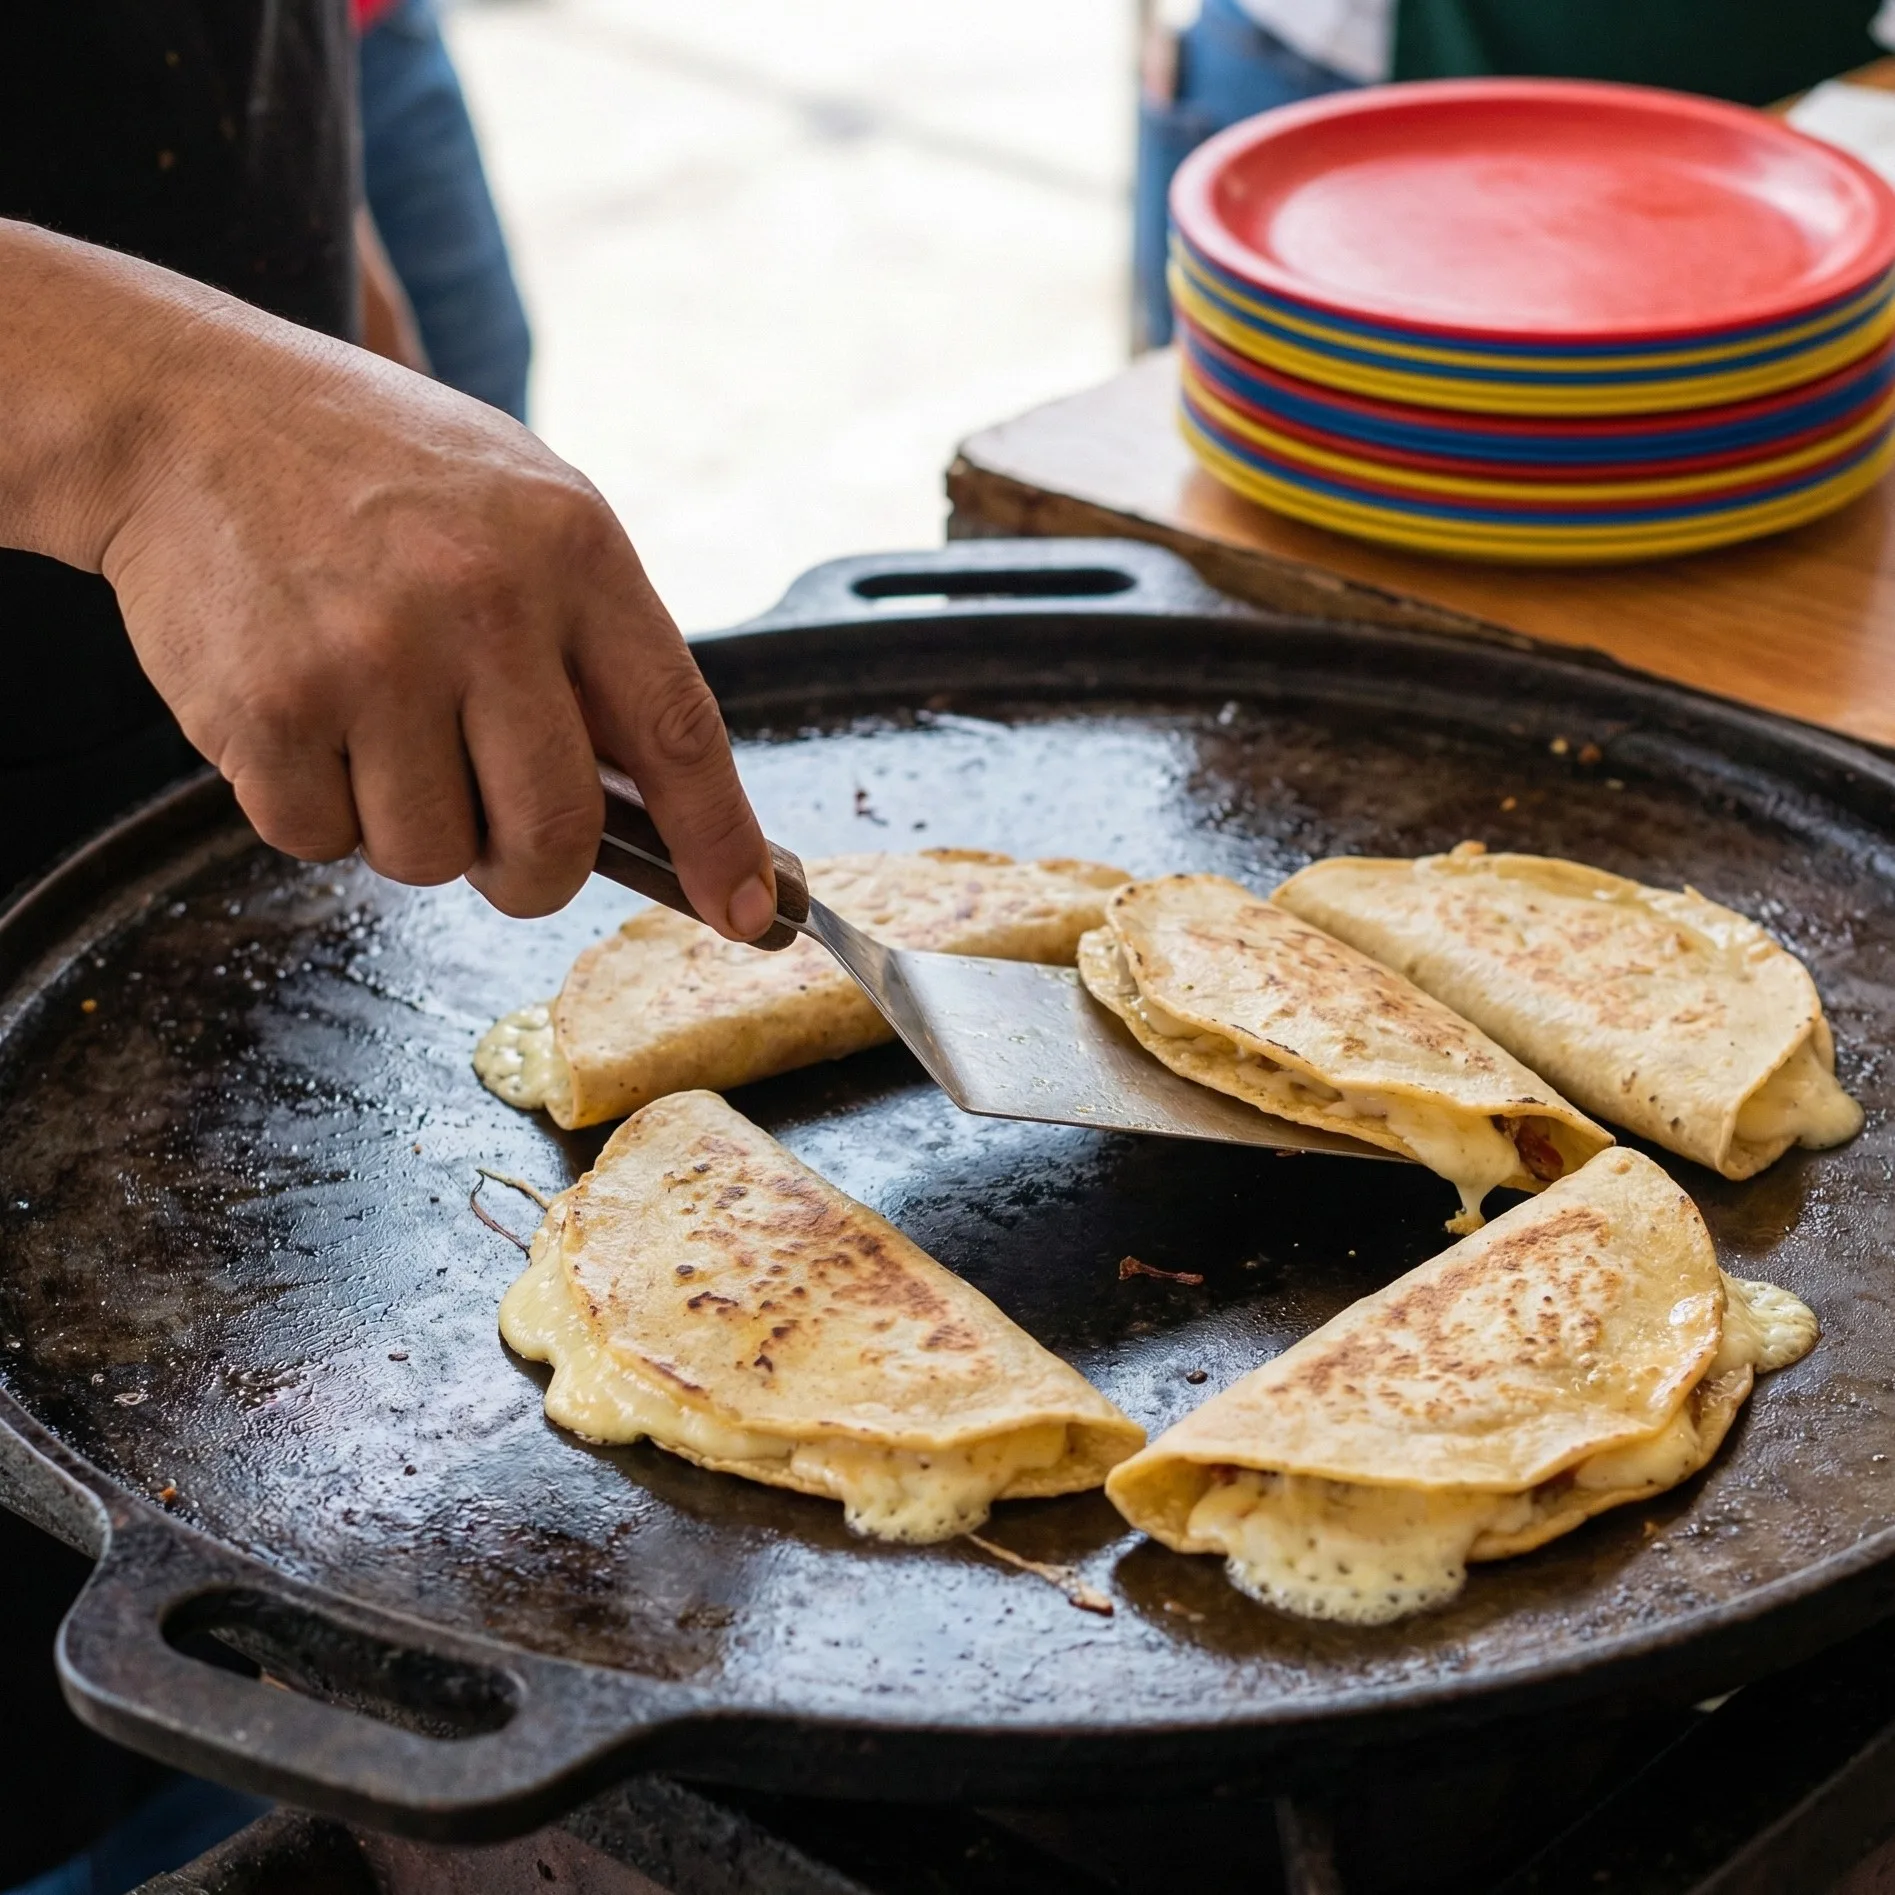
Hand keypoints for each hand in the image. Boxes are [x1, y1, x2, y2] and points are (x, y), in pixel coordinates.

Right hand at [0, 222, 776, 932]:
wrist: (187, 411)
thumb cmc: (378, 474)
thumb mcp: (524, 512)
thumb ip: (593, 645)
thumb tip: (653, 807)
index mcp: (572, 550)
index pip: (677, 732)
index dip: (718, 840)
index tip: (749, 914)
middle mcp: (483, 603)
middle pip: (554, 835)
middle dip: (534, 872)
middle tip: (505, 846)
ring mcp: (371, 658)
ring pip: (431, 856)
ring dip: (409, 826)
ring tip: (376, 724)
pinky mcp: (269, 708)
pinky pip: (320, 840)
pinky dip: (314, 807)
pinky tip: (303, 715)